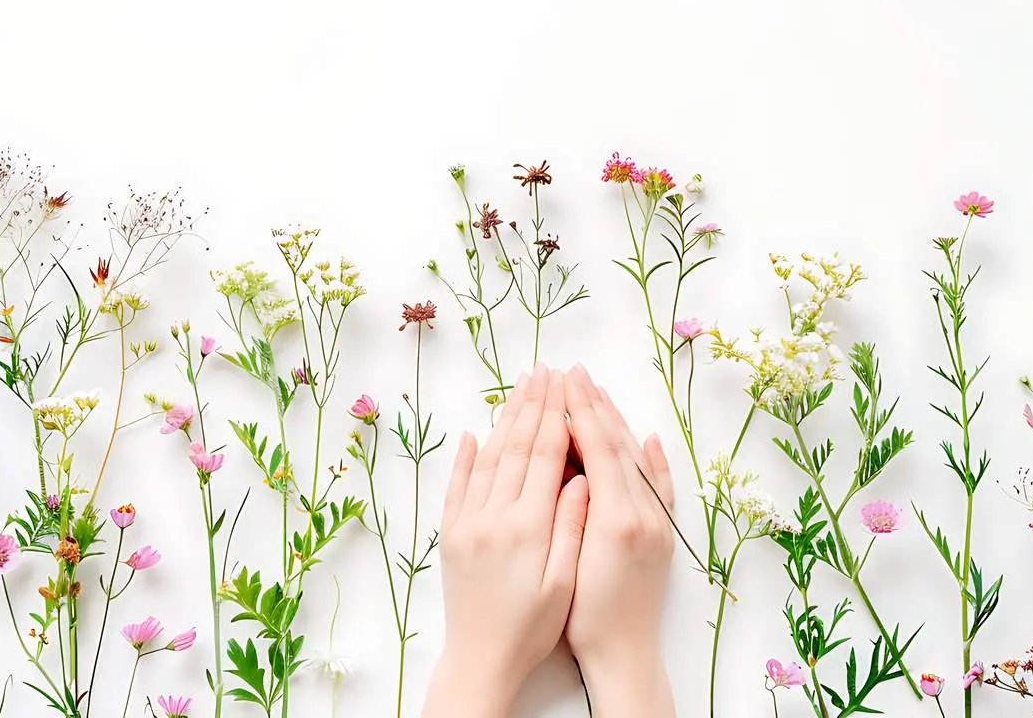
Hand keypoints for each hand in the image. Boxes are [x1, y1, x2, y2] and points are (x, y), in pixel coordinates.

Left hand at [422, 365, 588, 717]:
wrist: (481, 660)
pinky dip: (465, 458)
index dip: (557, 416)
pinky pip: (457, 487)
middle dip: (532, 406)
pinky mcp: (450, 535)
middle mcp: (493, 517)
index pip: (544, 456)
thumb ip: (571, 525)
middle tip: (545, 372)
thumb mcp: (563, 581)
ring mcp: (467, 523)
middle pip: (515, 448)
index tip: (566, 385)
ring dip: (504, 420)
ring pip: (488, 459)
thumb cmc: (531, 628)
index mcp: (527, 527)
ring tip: (519, 390)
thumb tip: (582, 476)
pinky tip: (472, 435)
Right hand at [564, 365, 676, 716]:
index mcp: (616, 517)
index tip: (563, 380)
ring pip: (636, 459)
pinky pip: (662, 486)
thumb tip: (572, 458)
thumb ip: (573, 507)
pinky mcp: (662, 534)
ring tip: (600, 391)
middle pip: (618, 446)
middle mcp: (644, 513)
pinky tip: (648, 437)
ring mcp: (657, 522)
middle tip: (575, 372)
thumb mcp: (569, 559)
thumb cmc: (581, 617)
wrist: (622, 654)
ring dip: (618, 422)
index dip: (579, 412)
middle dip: (595, 406)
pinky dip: (654, 459)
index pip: (597, 449)